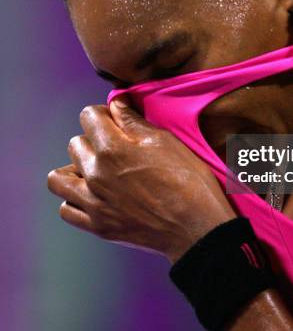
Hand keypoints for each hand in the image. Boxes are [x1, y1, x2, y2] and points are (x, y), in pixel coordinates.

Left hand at [47, 98, 236, 262]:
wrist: (196, 227)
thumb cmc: (188, 181)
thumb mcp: (165, 141)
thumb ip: (133, 121)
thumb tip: (117, 103)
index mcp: (113, 148)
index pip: (89, 115)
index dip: (105, 114)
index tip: (117, 121)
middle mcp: (96, 174)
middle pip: (75, 144)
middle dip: (93, 140)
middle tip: (115, 147)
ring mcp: (93, 202)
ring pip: (59, 178)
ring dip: (75, 170)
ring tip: (96, 171)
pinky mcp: (97, 225)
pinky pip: (66, 209)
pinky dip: (76, 199)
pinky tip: (95, 195)